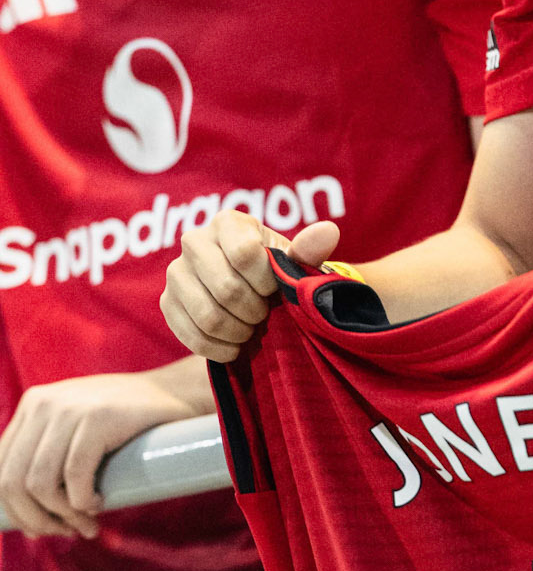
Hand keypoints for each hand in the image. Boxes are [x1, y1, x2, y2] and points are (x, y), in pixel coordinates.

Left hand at [0, 369, 198, 539]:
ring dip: (62, 516)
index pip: (0, 468)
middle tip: (66, 533)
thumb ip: (48, 453)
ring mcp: (69, 409)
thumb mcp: (75, 427)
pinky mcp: (97, 418)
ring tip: (87, 524)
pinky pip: (74, 476)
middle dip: (36, 520)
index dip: (16, 509)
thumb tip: (25, 516)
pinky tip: (98, 505)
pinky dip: (83, 502)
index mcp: (32, 406)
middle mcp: (43, 404)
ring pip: (40, 484)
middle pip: (13, 481)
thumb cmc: (127, 420)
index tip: (43, 528)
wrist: (176, 392)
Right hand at [160, 212, 339, 361]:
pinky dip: (219, 348)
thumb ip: (308, 251)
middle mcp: (194, 240)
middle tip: (264, 315)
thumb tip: (329, 231)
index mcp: (228, 222)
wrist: (253, 295)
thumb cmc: (277, 272)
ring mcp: (175, 273)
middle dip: (254, 311)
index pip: (245, 255)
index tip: (274, 289)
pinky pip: (191, 335)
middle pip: (227, 288)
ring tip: (251, 329)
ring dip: (238, 331)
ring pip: (208, 315)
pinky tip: (234, 346)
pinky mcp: (167, 303)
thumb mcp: (295, 262)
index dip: (266, 282)